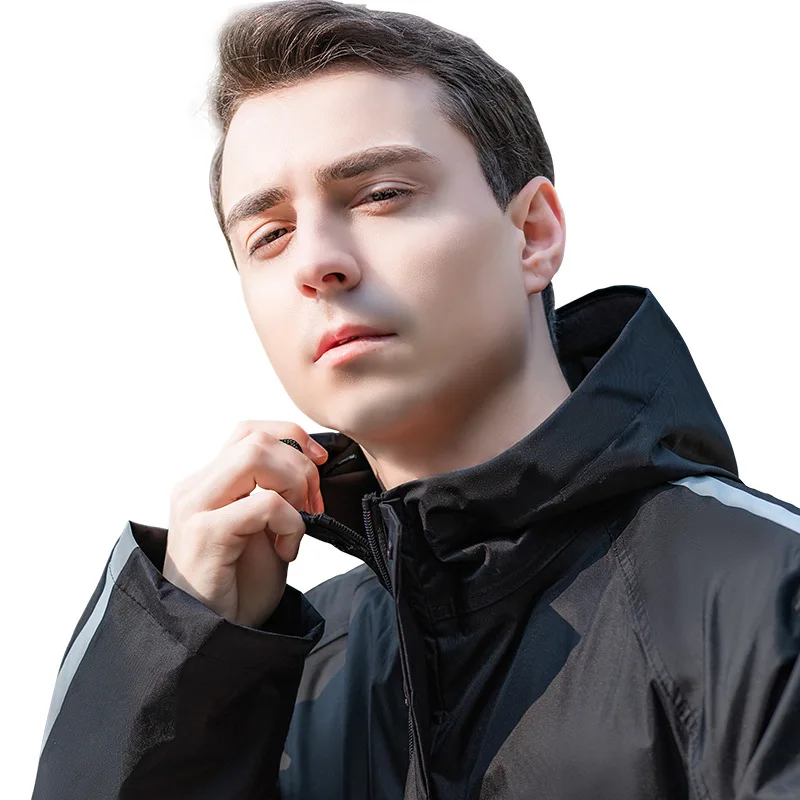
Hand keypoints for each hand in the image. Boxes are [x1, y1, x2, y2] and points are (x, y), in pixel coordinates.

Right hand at [163, 421, 328, 627]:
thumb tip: (311, 461)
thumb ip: (273, 491)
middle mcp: (196, 488)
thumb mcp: (263, 526)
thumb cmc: (239, 584)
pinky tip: (286, 551)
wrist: (214, 634)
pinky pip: (264, 505)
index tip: (318, 463)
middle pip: (256, 439)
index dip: (291, 436)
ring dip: (293, 486)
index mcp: (208, 481)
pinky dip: (290, 524)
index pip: (249, 431)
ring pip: (255, 457)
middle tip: (312, 505)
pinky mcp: (205, 534)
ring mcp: (195, 508)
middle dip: (299, 466)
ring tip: (297, 522)